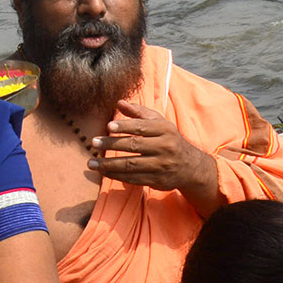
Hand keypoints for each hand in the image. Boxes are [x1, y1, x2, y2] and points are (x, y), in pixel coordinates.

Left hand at [89, 100, 217, 199]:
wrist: (190, 166)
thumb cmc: (168, 139)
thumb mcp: (159, 122)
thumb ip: (138, 112)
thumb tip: (119, 102)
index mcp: (164, 130)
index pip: (142, 127)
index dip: (125, 126)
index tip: (108, 126)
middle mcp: (164, 148)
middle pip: (135, 146)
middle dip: (112, 144)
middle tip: (94, 142)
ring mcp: (161, 166)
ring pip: (131, 165)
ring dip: (109, 164)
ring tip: (91, 162)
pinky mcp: (157, 181)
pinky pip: (133, 179)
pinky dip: (116, 176)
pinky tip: (103, 171)